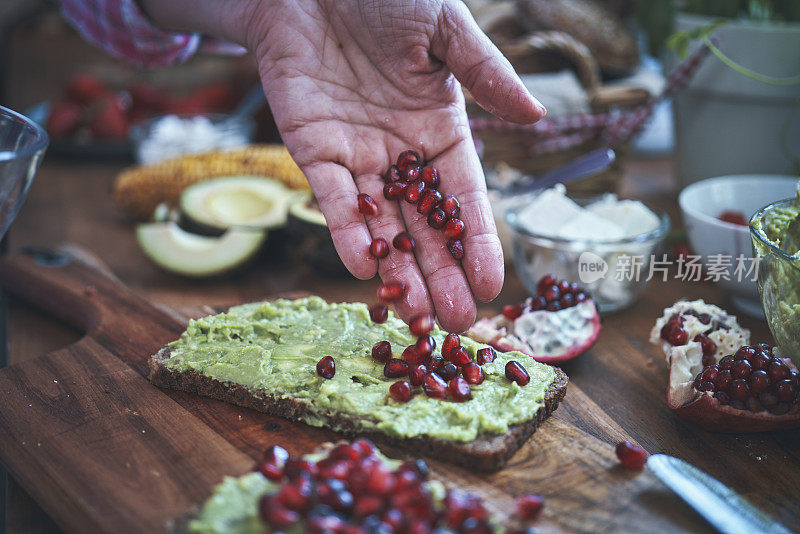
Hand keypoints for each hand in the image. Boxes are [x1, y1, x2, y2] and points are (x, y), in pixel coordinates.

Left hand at [238, 0, 544, 331]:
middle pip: (426, 227)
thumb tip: (537, 118)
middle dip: (442, 276)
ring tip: (415, 317)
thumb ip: (486, 73)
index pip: (465, 198)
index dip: (480, 241)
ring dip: (398, 271)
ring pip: (382, 226)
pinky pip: (333, 199)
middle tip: (456, 326)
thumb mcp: (446, 30)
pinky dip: (347, 232)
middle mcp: (402, 154)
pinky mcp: (313, 151)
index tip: (493, 285)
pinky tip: (364, 269)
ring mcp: (358, 157)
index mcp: (441, 130)